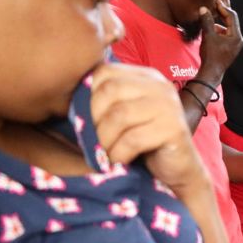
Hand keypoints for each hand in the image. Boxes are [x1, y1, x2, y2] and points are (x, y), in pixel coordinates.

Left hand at [90, 63, 206, 192]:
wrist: (178, 171)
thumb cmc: (144, 144)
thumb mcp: (124, 115)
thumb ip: (106, 100)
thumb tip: (63, 95)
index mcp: (146, 77)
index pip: (105, 71)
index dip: (87, 95)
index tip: (85, 120)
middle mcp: (160, 86)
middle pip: (111, 91)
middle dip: (94, 119)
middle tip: (93, 141)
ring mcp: (169, 106)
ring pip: (120, 115)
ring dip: (105, 140)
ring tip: (105, 154)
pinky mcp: (174, 130)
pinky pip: (133, 139)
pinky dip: (119, 154)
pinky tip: (119, 162)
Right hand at [197, 0, 242, 78]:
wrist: (211, 72)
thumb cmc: (211, 55)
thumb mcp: (208, 36)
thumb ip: (207, 21)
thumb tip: (204, 9)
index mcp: (236, 36)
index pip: (232, 17)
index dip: (224, 8)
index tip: (216, 2)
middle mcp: (238, 40)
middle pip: (231, 22)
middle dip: (221, 15)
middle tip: (213, 7)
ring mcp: (235, 45)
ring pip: (227, 29)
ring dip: (218, 24)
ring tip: (208, 21)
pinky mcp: (230, 48)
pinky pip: (225, 35)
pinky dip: (218, 31)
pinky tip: (209, 32)